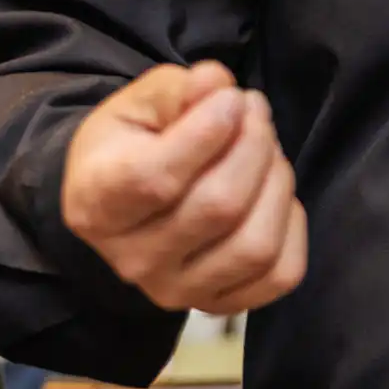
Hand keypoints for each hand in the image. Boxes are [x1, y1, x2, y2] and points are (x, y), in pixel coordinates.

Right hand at [62, 61, 307, 314]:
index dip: (207, 132)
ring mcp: (175, 290)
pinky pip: (279, 274)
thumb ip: (179, 89)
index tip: (231, 98)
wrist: (125, 201)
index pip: (157, 179)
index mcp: (97, 202)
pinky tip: (271, 194)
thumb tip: (216, 84)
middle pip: (218, 207)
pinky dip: (291, 225)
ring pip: (255, 245)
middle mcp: (132, 260)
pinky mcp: (218, 304)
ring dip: (276, 182)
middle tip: (254, 111)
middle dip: (254, 145)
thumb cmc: (132, 143)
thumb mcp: (140, 103)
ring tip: (266, 150)